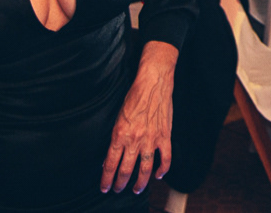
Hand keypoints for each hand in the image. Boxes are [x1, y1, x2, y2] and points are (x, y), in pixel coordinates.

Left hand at [100, 40, 176, 193]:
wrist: (154, 82)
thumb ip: (115, 138)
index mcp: (120, 134)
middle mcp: (134, 140)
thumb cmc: (134, 96)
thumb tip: (109, 156)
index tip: (104, 187)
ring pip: (145, 169)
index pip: (110, 164)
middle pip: (126, 170)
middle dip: (119, 184)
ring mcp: (151, 139)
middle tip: (117, 189)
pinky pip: (165, 158)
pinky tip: (158, 175)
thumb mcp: (118, 117)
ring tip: (136, 189)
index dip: (106, 179)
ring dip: (140, 183)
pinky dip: (163, 169)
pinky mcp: (164, 136)